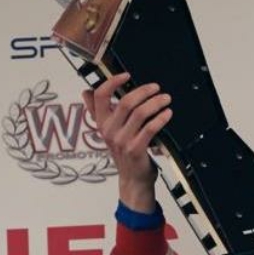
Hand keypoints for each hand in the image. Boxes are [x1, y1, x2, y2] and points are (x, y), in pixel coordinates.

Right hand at [82, 72, 172, 212]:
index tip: (126, 75)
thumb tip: (86, 92)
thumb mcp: (109, 132)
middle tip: (157, 87)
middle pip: (125, 102)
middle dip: (143, 91)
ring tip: (166, 99)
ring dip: (156, 103)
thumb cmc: (124, 154)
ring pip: (140, 113)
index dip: (112, 82)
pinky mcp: (136, 149)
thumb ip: (97, 112)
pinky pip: (150, 128)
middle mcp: (109, 131)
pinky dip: (161, 118)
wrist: (133, 180)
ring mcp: (122, 141)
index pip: (99, 96)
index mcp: (102, 123)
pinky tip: (167, 114)